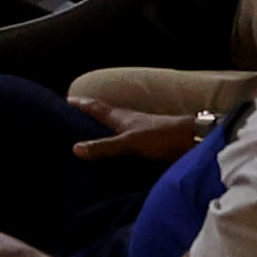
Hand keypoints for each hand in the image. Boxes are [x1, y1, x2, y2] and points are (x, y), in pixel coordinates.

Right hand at [75, 108, 210, 164]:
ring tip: (88, 138)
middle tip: (71, 119)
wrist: (192, 142)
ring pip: (115, 129)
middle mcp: (128, 122)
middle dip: (88, 117)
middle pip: (104, 116)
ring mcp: (139, 133)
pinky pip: (125, 144)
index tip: (65, 100)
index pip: (96, 107)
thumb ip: (105, 147)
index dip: (81, 104)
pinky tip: (113, 156)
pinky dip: (115, 147)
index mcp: (121, 117)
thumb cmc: (160, 137)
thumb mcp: (129, 143)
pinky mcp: (148, 145)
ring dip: (102, 131)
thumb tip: (75, 148)